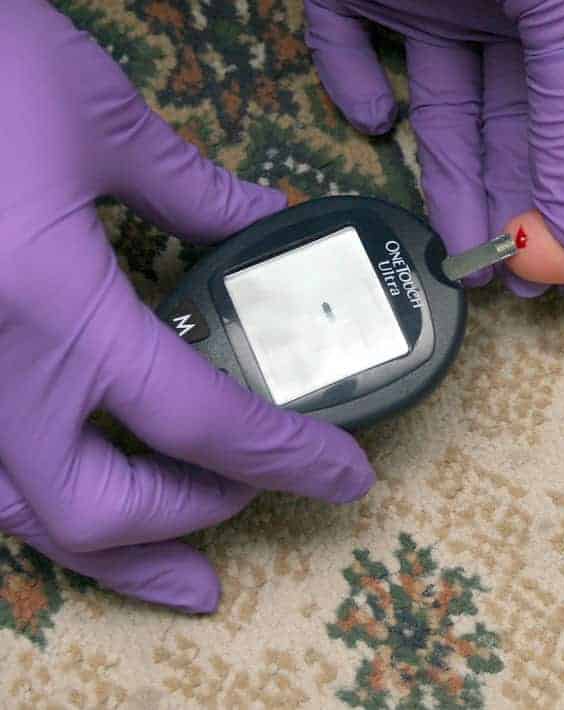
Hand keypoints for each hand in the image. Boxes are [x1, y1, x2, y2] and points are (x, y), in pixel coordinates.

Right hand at [0, 1, 373, 613]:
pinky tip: (72, 482)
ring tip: (171, 560)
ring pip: (12, 515)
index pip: (201, 424)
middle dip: (185, 524)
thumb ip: (193, 193)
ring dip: (104, 546)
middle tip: (245, 506)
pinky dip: (32, 500)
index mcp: (49, 308)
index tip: (345, 474)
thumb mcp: (99, 122)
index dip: (288, 459)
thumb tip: (264, 219)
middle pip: (93, 509)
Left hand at [305, 0, 563, 299]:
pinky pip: (343, 38)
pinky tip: (372, 118)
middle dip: (514, 210)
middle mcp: (509, 18)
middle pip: (509, 133)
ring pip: (440, 110)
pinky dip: (349, 79)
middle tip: (518, 282)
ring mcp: (434, 2)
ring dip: (448, 183)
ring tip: (460, 255)